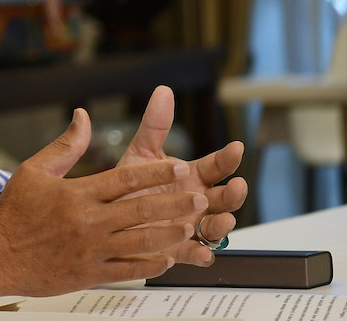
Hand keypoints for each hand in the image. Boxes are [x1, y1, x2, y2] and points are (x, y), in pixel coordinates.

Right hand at [0, 107, 206, 298]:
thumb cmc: (12, 211)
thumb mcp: (34, 169)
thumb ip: (66, 145)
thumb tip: (83, 116)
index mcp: (77, 193)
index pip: (125, 179)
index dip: (156, 172)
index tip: (178, 166)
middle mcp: (88, 221)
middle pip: (141, 210)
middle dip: (175, 202)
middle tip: (199, 197)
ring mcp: (91, 250)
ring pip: (141, 241)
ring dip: (170, 233)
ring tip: (191, 226)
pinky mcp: (89, 273)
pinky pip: (129, 270)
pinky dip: (151, 264)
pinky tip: (168, 258)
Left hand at [116, 85, 248, 266]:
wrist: (109, 214)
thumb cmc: (132, 182)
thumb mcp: (142, 152)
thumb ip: (155, 125)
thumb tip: (163, 90)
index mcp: (192, 176)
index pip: (216, 165)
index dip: (228, 157)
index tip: (236, 148)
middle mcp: (197, 201)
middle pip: (224, 198)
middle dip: (234, 193)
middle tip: (237, 186)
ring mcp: (191, 226)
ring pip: (216, 227)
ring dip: (223, 224)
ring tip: (224, 220)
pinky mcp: (178, 248)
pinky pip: (194, 254)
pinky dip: (201, 255)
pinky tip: (203, 254)